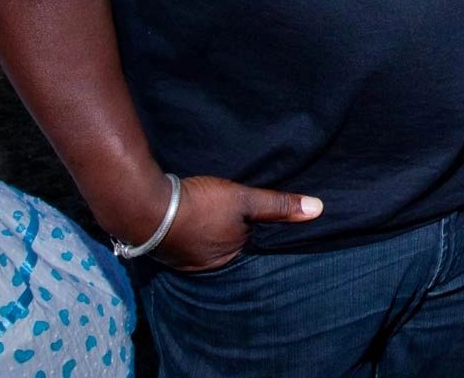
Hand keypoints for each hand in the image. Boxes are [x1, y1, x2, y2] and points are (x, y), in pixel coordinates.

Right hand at [151, 175, 322, 271]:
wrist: (145, 207)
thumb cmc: (199, 205)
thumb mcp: (244, 200)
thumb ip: (279, 205)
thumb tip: (318, 210)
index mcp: (228, 258)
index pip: (252, 243)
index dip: (259, 229)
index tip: (264, 218)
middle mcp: (206, 265)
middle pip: (229, 244)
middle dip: (235, 232)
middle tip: (238, 213)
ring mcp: (183, 258)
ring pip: (208, 241)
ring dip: (212, 229)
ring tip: (217, 214)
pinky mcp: (165, 247)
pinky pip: (188, 238)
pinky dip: (194, 228)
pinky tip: (195, 216)